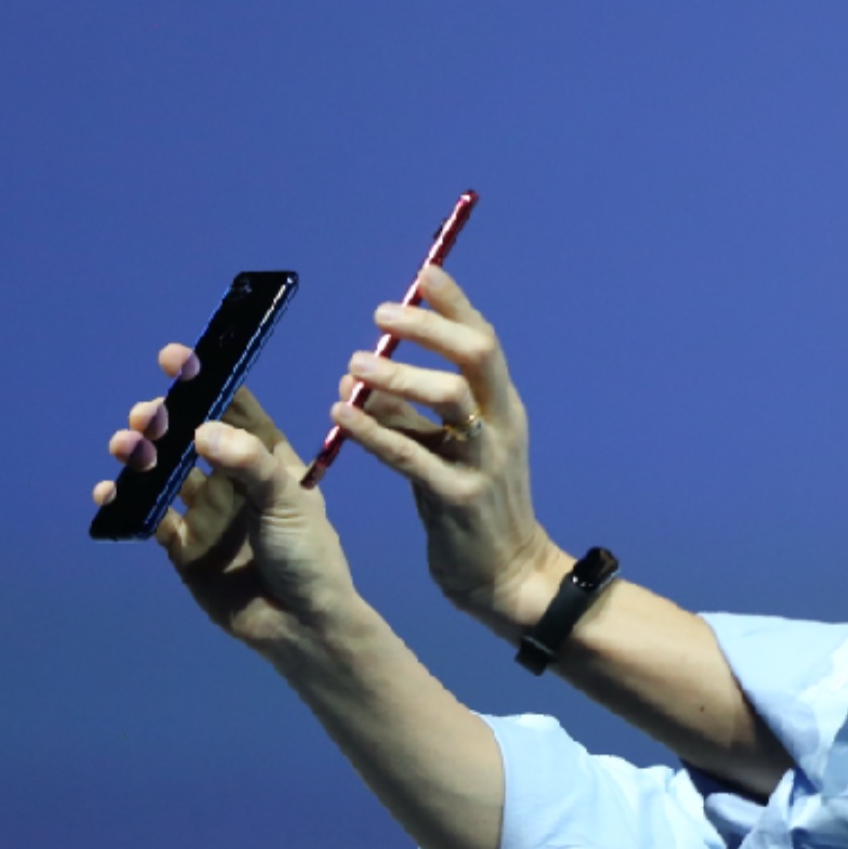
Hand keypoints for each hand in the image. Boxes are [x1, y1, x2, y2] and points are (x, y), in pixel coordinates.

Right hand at [95, 344, 365, 651]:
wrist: (300, 626)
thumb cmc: (307, 555)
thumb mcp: (288, 502)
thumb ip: (248, 464)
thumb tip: (202, 430)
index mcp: (266, 458)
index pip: (232, 407)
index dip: (205, 381)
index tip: (174, 358)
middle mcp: (231, 479)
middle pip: (188, 436)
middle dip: (164, 420)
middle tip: (147, 415)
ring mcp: (204, 512)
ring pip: (163, 471)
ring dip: (141, 455)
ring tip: (126, 445)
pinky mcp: (182, 546)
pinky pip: (147, 516)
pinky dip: (125, 501)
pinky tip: (109, 491)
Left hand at [331, 266, 561, 639]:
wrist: (508, 577)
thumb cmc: (475, 509)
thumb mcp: (451, 452)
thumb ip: (413, 414)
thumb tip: (362, 377)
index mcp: (504, 410)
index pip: (484, 343)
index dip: (455, 305)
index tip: (424, 272)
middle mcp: (501, 427)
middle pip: (476, 357)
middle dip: (429, 329)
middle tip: (381, 316)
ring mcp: (483, 463)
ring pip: (448, 399)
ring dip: (397, 377)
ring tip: (353, 367)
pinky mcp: (457, 500)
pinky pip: (412, 455)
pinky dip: (373, 430)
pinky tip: (339, 414)